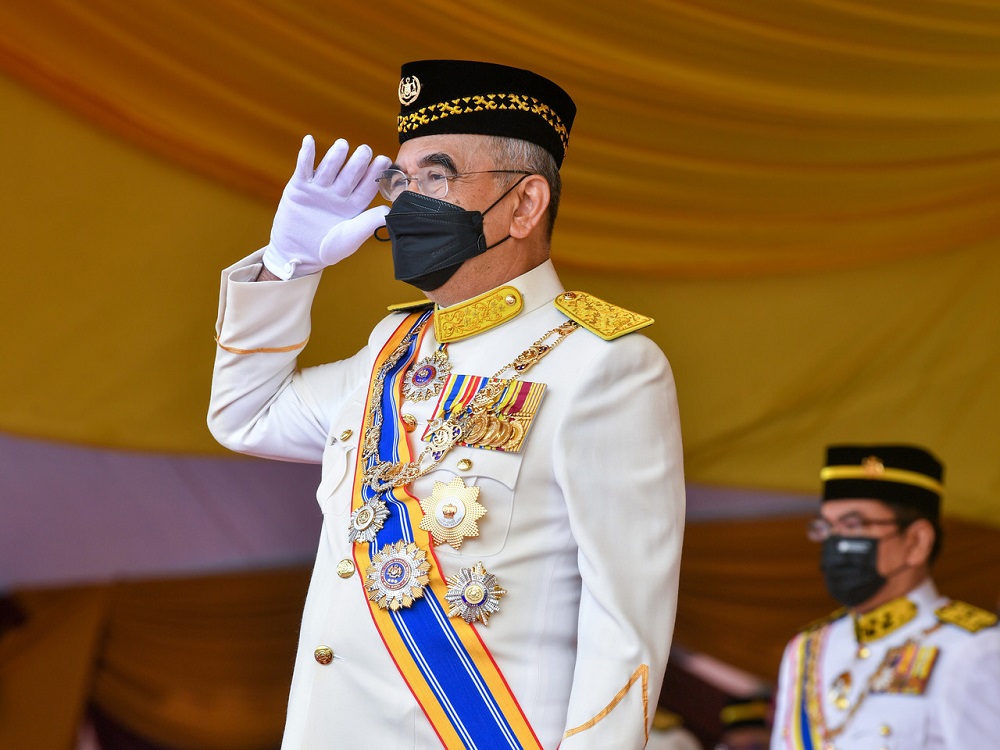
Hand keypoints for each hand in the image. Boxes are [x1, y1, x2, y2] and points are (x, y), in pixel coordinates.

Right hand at [262, 135, 390, 279]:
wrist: (296, 255)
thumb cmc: (327, 250)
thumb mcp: (350, 238)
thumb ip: (368, 224)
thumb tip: (389, 212)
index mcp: (353, 205)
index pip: (366, 187)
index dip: (374, 174)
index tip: (384, 161)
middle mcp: (338, 194)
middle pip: (349, 174)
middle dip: (357, 162)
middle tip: (365, 150)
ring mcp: (319, 189)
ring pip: (328, 168)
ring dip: (334, 156)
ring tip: (342, 145)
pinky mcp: (299, 187)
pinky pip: (303, 168)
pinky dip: (305, 155)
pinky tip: (309, 141)